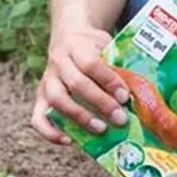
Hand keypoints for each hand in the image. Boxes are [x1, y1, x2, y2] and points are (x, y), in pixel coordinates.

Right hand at [30, 24, 129, 144]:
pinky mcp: (39, 96)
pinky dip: (50, 132)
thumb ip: (117, 66)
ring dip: (80, 118)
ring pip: (57, 100)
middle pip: (76, 84)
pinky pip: (37, 117)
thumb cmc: (95, 47)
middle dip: (100, 103)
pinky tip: (68, 141)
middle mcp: (59, 62)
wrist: (69, 36)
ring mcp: (47, 79)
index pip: (92, 64)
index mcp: (78, 46)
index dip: (109, 81)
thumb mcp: (107, 46)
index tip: (125, 96)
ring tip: (101, 129)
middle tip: (120, 118)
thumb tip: (139, 93)